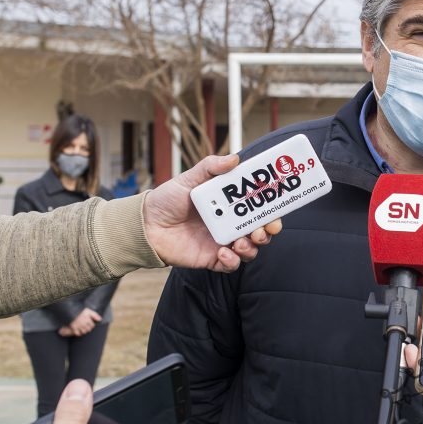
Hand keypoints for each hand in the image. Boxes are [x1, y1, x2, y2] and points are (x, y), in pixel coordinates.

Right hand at [60, 308, 102, 336]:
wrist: (70, 311)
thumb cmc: (80, 311)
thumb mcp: (88, 311)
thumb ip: (95, 315)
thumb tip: (100, 320)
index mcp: (87, 319)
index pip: (92, 325)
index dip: (91, 325)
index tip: (89, 323)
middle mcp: (83, 324)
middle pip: (88, 329)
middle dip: (88, 328)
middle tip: (86, 326)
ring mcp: (78, 326)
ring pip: (84, 332)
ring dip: (84, 331)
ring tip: (83, 328)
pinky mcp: (73, 328)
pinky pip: (78, 333)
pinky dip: (79, 333)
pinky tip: (79, 331)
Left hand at [142, 154, 283, 271]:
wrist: (145, 225)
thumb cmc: (167, 199)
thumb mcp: (189, 178)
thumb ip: (211, 167)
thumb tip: (234, 158)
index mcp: (230, 204)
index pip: (259, 205)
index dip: (272, 207)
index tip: (277, 205)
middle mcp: (230, 223)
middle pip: (261, 229)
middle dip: (268, 230)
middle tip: (264, 229)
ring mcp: (223, 241)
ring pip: (251, 249)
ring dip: (252, 246)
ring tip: (241, 241)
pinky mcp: (213, 259)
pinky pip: (232, 265)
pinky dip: (232, 260)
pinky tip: (223, 251)